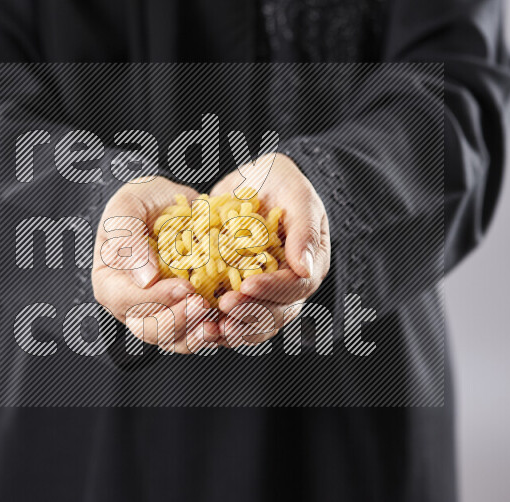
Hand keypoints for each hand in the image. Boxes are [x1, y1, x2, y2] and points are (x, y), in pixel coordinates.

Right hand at [92, 177, 220, 353]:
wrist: (174, 203)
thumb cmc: (144, 201)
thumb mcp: (128, 206)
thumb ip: (127, 237)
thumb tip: (145, 279)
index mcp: (110, 282)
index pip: (127, 300)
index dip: (155, 299)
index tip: (184, 287)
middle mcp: (132, 306)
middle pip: (149, 329)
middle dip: (177, 321)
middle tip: (203, 304)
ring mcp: (160, 313)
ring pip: (174, 339)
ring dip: (195, 334)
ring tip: (216, 321)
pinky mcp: (185, 314)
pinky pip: (196, 333)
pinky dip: (212, 331)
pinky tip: (228, 322)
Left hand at [209, 154, 330, 344]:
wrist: (250, 181)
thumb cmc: (278, 180)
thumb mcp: (295, 191)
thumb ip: (305, 227)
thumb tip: (305, 268)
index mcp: (310, 262)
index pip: (297, 286)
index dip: (273, 289)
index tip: (247, 285)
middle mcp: (290, 284)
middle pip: (277, 313)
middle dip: (251, 313)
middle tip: (224, 305)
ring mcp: (265, 292)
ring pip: (256, 323)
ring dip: (234, 328)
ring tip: (211, 325)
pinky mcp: (240, 293)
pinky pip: (233, 318)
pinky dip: (218, 324)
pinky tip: (199, 324)